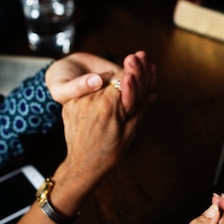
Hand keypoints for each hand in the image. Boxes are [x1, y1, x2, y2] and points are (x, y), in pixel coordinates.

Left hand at [60, 51, 155, 186]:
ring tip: (129, 71)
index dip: (136, 71)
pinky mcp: (70, 105)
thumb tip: (153, 93)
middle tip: (140, 57)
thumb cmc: (109, 153)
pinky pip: (89, 93)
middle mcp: (91, 100)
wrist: (81, 167)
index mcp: (107, 106)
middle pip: (113, 78)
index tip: (145, 62)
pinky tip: (110, 87)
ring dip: (114, 79)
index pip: (124, 78)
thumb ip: (139, 109)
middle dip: (128, 71)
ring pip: (101, 84)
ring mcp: (78, 102)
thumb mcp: (129, 133)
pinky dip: (99, 89)